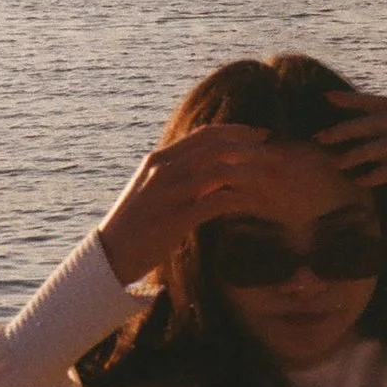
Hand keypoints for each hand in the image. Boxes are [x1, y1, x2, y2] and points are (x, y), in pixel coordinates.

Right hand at [96, 123, 278, 286]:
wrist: (110, 254)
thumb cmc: (135, 223)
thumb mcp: (153, 189)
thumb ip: (177, 174)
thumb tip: (212, 169)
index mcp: (158, 159)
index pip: (205, 134)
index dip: (237, 131)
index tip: (261, 135)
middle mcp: (163, 171)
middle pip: (218, 148)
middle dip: (252, 148)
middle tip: (277, 154)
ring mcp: (170, 194)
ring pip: (221, 171)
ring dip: (252, 172)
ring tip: (274, 178)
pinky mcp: (176, 219)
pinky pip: (218, 201)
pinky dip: (241, 199)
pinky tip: (255, 204)